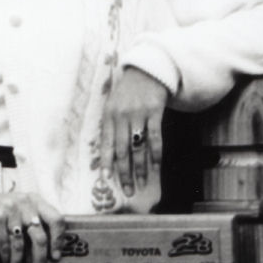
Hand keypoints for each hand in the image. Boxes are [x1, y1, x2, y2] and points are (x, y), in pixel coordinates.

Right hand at [0, 191, 63, 262]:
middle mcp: (25, 203)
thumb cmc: (5, 215)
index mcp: (37, 202)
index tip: (56, 258)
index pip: (56, 219)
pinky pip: (5, 245)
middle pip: (39, 236)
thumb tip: (49, 260)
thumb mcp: (23, 214)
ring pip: (20, 244)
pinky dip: (7, 261)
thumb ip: (36, 227)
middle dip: (40, 261)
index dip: (58, 240)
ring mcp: (10, 209)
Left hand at [101, 66, 169, 198]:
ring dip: (140, 168)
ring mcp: (138, 114)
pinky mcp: (154, 112)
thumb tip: (108, 154)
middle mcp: (121, 116)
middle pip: (122, 150)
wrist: (146, 71)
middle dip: (125, 173)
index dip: (106, 162)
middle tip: (128, 191)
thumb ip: (111, 127)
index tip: (107, 180)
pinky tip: (156, 165)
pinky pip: (155, 136)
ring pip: (138, 147)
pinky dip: (156, 153)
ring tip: (142, 184)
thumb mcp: (112, 106)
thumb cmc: (127, 93)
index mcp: (108, 116)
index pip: (106, 144)